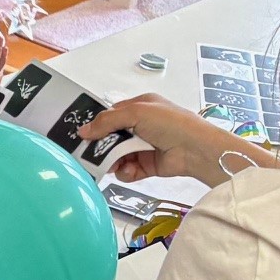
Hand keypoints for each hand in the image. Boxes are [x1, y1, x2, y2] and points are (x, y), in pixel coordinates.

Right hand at [78, 93, 279, 184]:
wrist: (196, 149)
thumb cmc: (170, 123)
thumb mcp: (137, 112)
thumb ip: (108, 121)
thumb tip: (83, 131)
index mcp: (140, 107)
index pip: (111, 115)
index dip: (97, 125)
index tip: (83, 135)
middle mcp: (141, 126)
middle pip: (112, 137)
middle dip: (102, 146)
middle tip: (92, 154)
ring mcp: (144, 146)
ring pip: (117, 155)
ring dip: (113, 161)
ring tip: (114, 164)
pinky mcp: (148, 165)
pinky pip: (128, 170)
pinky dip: (126, 172)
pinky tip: (129, 170)